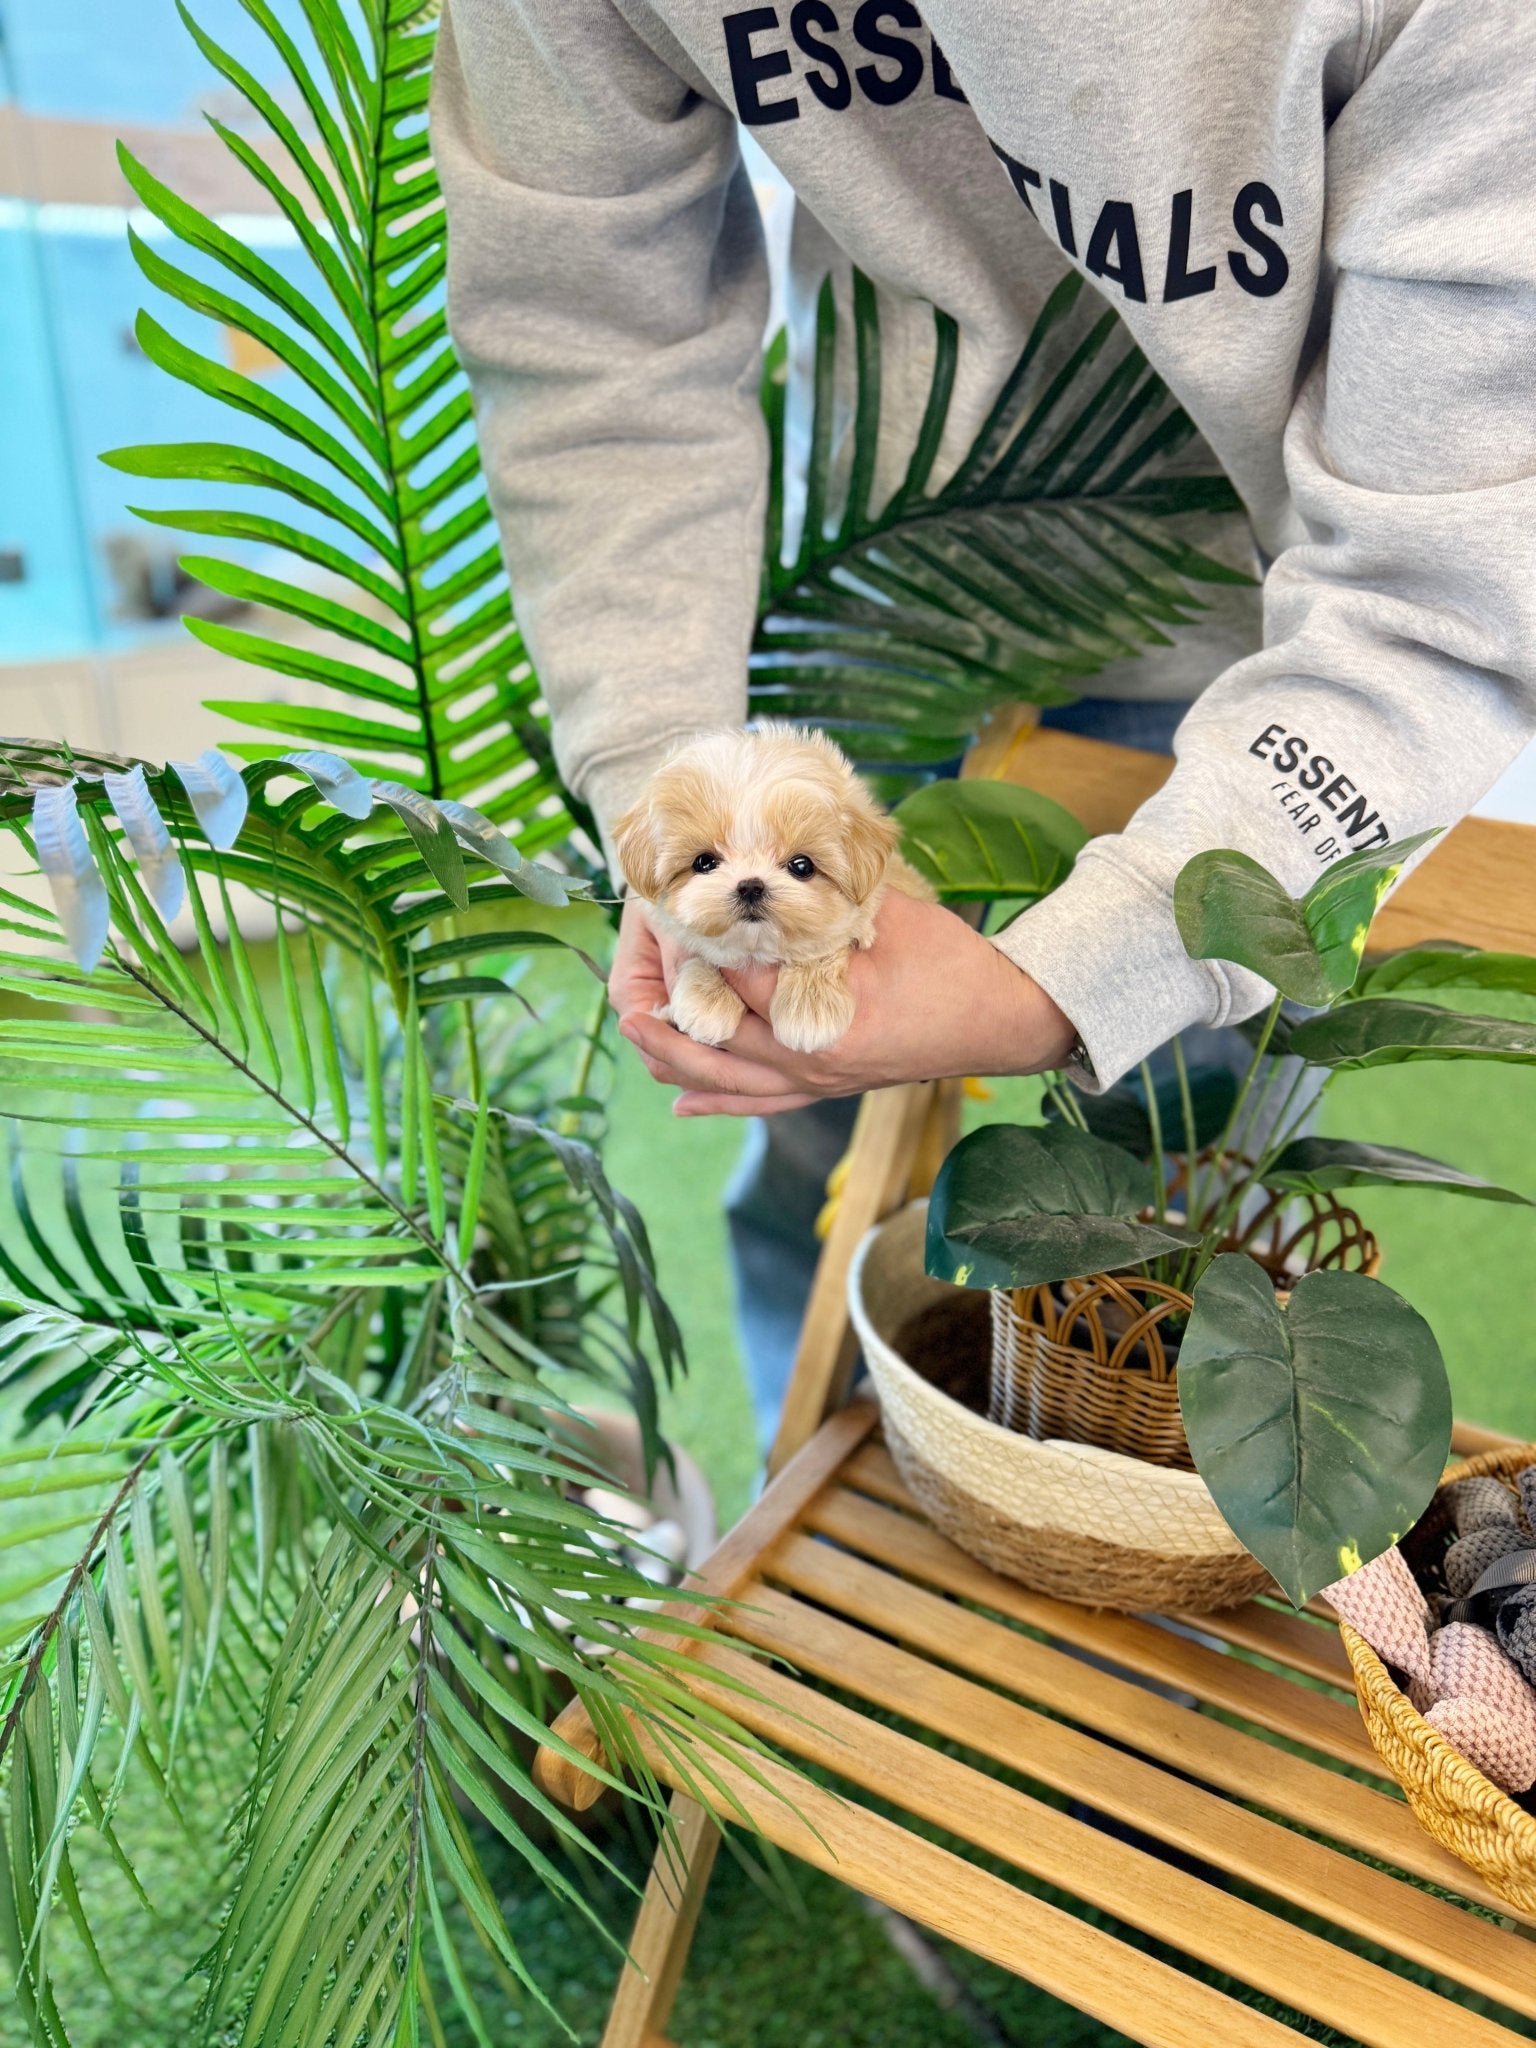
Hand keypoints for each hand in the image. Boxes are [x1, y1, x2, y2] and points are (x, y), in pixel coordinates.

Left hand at [614, 889, 1075, 1115]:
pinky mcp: (825, 1092)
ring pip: (724, 1080)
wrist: (1003, 1021)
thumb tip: (764, 872)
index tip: (665, 904)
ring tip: (633, 1025)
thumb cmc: (953, 962)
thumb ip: (823, 899)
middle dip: (666, 995)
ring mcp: (817, 1085)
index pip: (737, 975)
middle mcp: (812, 1063)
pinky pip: (758, 1104)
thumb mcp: (886, 914)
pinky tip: (681, 1100)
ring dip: (674, 1053)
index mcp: (828, 1017)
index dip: (695, 937)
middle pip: (714, 1034)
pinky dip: (716, 1101)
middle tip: (633, 958)